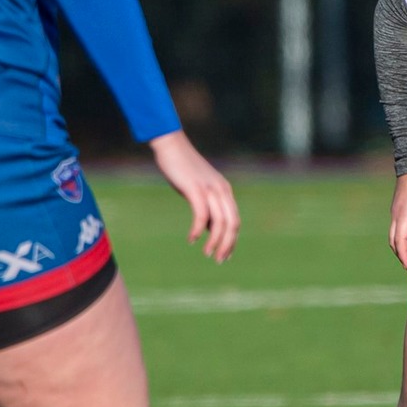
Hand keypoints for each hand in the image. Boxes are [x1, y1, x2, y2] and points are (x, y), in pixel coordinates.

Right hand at [147, 130, 238, 262]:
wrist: (171, 146)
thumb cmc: (183, 169)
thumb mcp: (199, 190)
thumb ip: (207, 207)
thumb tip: (210, 229)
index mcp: (225, 191)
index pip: (235, 221)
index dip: (232, 240)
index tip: (225, 255)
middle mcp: (221, 190)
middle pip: (232, 224)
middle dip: (227, 245)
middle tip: (218, 260)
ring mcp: (209, 189)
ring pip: (220, 222)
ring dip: (214, 241)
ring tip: (207, 253)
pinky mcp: (195, 189)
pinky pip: (201, 215)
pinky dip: (198, 230)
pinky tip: (191, 239)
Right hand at [388, 168, 406, 272]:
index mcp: (404, 214)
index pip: (400, 240)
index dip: (404, 255)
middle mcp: (396, 215)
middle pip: (394, 241)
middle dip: (402, 256)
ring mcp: (396, 212)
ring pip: (395, 236)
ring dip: (404, 248)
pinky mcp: (398, 210)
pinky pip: (398, 229)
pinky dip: (405, 239)